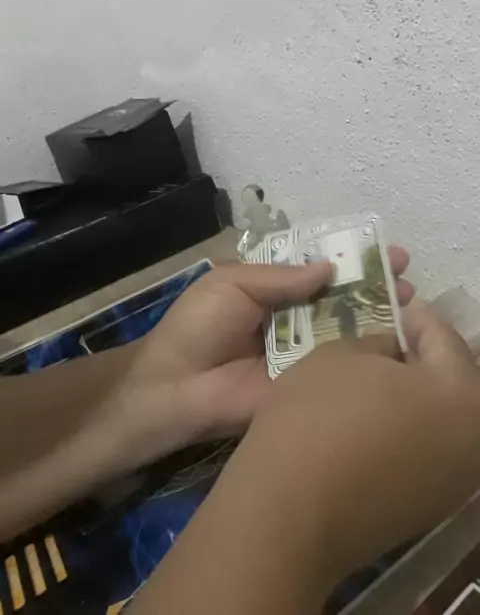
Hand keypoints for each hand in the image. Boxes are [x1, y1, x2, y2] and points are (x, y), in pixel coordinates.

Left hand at [118, 247, 412, 465]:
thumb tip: (330, 266)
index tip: (380, 248)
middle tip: (404, 273)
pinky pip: (341, 367)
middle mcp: (291, 320)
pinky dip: (367, 353)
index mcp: (270, 291)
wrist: (177, 388)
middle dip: (371, 284)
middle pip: (338, 298)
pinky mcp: (308, 385)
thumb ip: (281, 276)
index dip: (346, 259)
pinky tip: (397, 339)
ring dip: (377, 314)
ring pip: (346, 330)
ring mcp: (303, 354)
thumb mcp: (233, 283)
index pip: (315, 270)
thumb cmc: (198, 327)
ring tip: (410, 299)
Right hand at [240, 301, 479, 589]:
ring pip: (439, 419)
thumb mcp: (342, 354)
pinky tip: (367, 425)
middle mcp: (475, 439)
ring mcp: (455, 480)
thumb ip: (378, 342)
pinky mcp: (429, 508)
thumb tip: (391, 349)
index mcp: (464, 394)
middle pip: (450, 380)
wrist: (290, 514)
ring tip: (370, 382)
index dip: (409, 315)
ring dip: (412, 397)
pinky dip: (405, 432)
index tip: (385, 304)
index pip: (443, 335)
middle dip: (418, 356)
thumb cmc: (317, 418)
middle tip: (380, 341)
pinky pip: (425, 452)